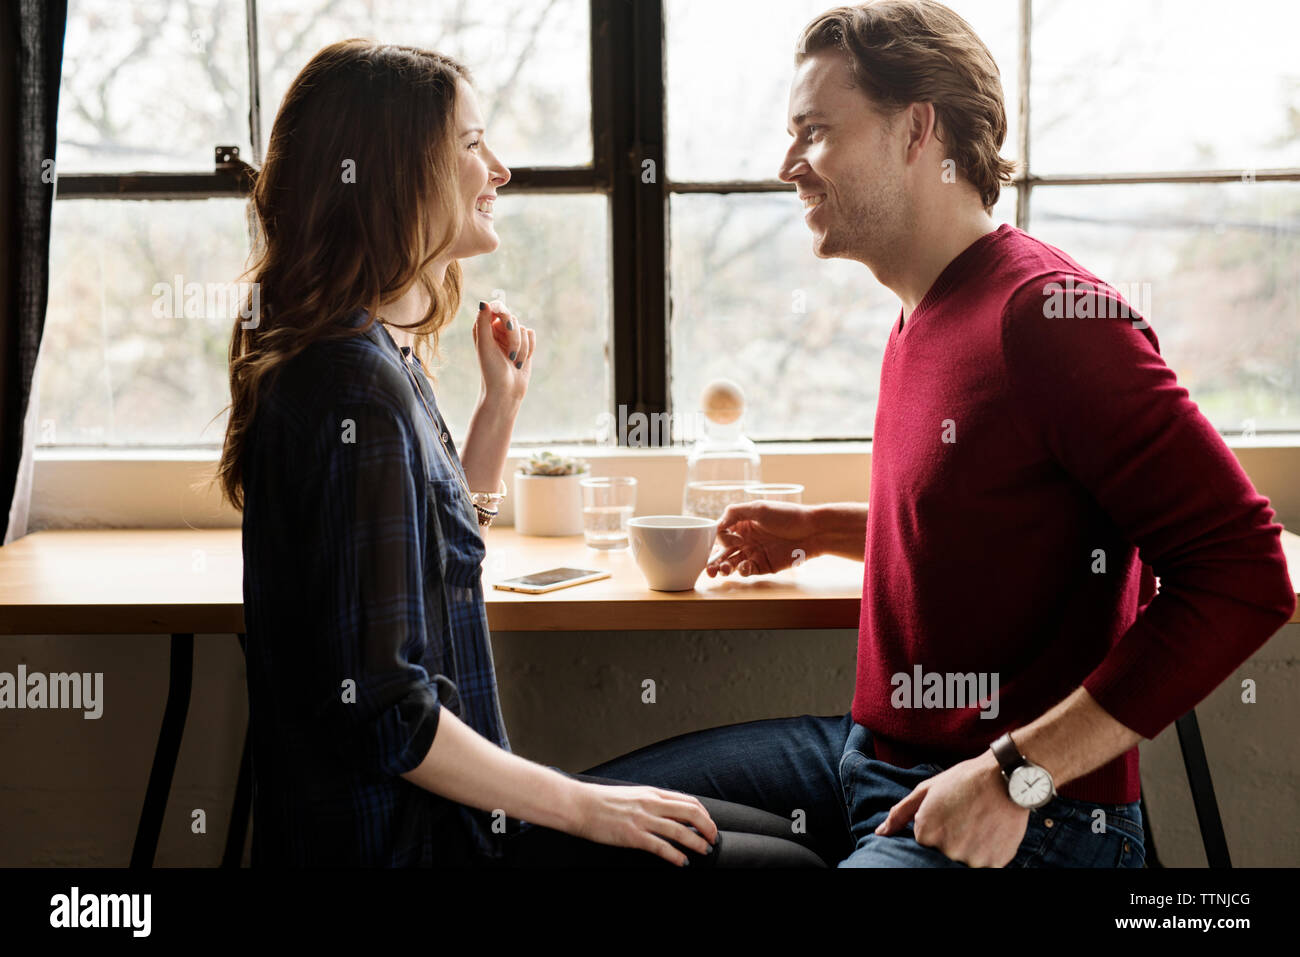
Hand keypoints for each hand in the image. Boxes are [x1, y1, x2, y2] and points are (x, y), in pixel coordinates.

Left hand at [473, 299, 533, 404]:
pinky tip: (521, 360)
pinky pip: (532, 335)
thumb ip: (483, 322)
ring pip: (524, 328)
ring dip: (522, 347)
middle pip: (512, 318)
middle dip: (514, 338)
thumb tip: (484, 302)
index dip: (504, 314)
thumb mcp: (484, 345)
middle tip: (510, 354)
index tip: (506, 325)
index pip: (496, 307)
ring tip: (514, 361)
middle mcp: (496, 329)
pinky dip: (530, 349)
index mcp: (483, 327)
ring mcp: (511, 337)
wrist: (506, 391)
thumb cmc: (492, 370)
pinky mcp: (524, 344)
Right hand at [568, 782, 718, 865]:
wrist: (579, 805)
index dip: (704, 814)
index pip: (688, 801)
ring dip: (697, 843)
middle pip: (691, 813)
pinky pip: (662, 847)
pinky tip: (682, 863)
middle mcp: (651, 804)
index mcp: (652, 792)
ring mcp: (643, 819)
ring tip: (704, 851)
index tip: (708, 824)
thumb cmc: (602, 801)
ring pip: (681, 831)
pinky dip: (676, 856)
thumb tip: (668, 812)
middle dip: (708, 827)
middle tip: (713, 839)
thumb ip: (650, 801)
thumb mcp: (632, 794)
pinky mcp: (633, 835)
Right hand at [706, 501, 820, 576]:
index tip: (731, 540)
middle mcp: (745, 539)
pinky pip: (747, 571)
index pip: (720, 534)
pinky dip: (743, 571)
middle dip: (713, 561)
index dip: (721, 539)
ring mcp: (754, 553)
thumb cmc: (787, 515)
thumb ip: (734, 513)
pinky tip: (745, 567)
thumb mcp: (759, 508)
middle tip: (709, 570)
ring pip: (732, 564)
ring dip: (724, 568)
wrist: (812, 531)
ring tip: (723, 570)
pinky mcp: (764, 566)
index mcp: (742, 524)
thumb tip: (715, 525)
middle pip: (722, 553)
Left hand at [873, 751, 1028, 866]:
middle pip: (943, 853)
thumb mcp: (926, 789)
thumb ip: (900, 813)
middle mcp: (946, 849)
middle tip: (965, 818)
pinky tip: (990, 831)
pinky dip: (986, 852)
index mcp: (926, 832)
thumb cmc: (964, 780)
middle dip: (951, 838)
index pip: (923, 842)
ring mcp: (970, 859)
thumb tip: (880, 833)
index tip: (948, 815)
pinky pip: (983, 865)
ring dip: (969, 846)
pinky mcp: (994, 864)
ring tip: (978, 823)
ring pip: (963, 860)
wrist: (1006, 777)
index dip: (936, 827)